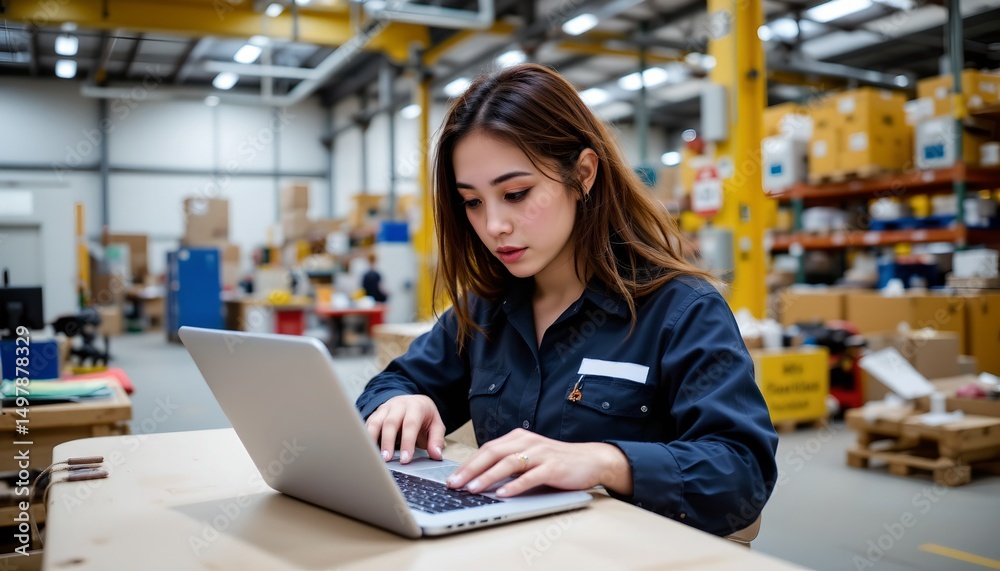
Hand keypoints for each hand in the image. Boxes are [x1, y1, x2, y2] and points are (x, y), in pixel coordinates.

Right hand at [365, 395, 445, 463]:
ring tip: (374, 456)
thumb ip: (436, 439)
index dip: (407, 442)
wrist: (413, 400)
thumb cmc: (424, 415)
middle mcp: (398, 405)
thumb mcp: (436, 424)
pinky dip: (366, 437)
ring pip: (375, 422)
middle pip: (390, 423)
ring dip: (373, 440)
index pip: (410, 424)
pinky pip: (368, 424)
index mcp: (415, 407)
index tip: (405, 459)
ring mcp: (385, 408)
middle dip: (388, 442)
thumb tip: (436, 455)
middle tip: (387, 460)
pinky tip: (367, 450)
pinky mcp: (375, 414)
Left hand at [445, 429, 632, 497]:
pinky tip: (502, 494)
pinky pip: (530, 476)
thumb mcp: (530, 455)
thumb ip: (509, 461)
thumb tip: (480, 476)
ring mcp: (541, 454)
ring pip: (508, 463)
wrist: (591, 459)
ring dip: (488, 477)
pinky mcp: (553, 467)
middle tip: (455, 483)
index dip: (468, 463)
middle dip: (471, 469)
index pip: (487, 449)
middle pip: (493, 453)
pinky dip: (514, 486)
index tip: (453, 477)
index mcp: (518, 437)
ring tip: (473, 488)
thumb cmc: (558, 460)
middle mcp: (527, 442)